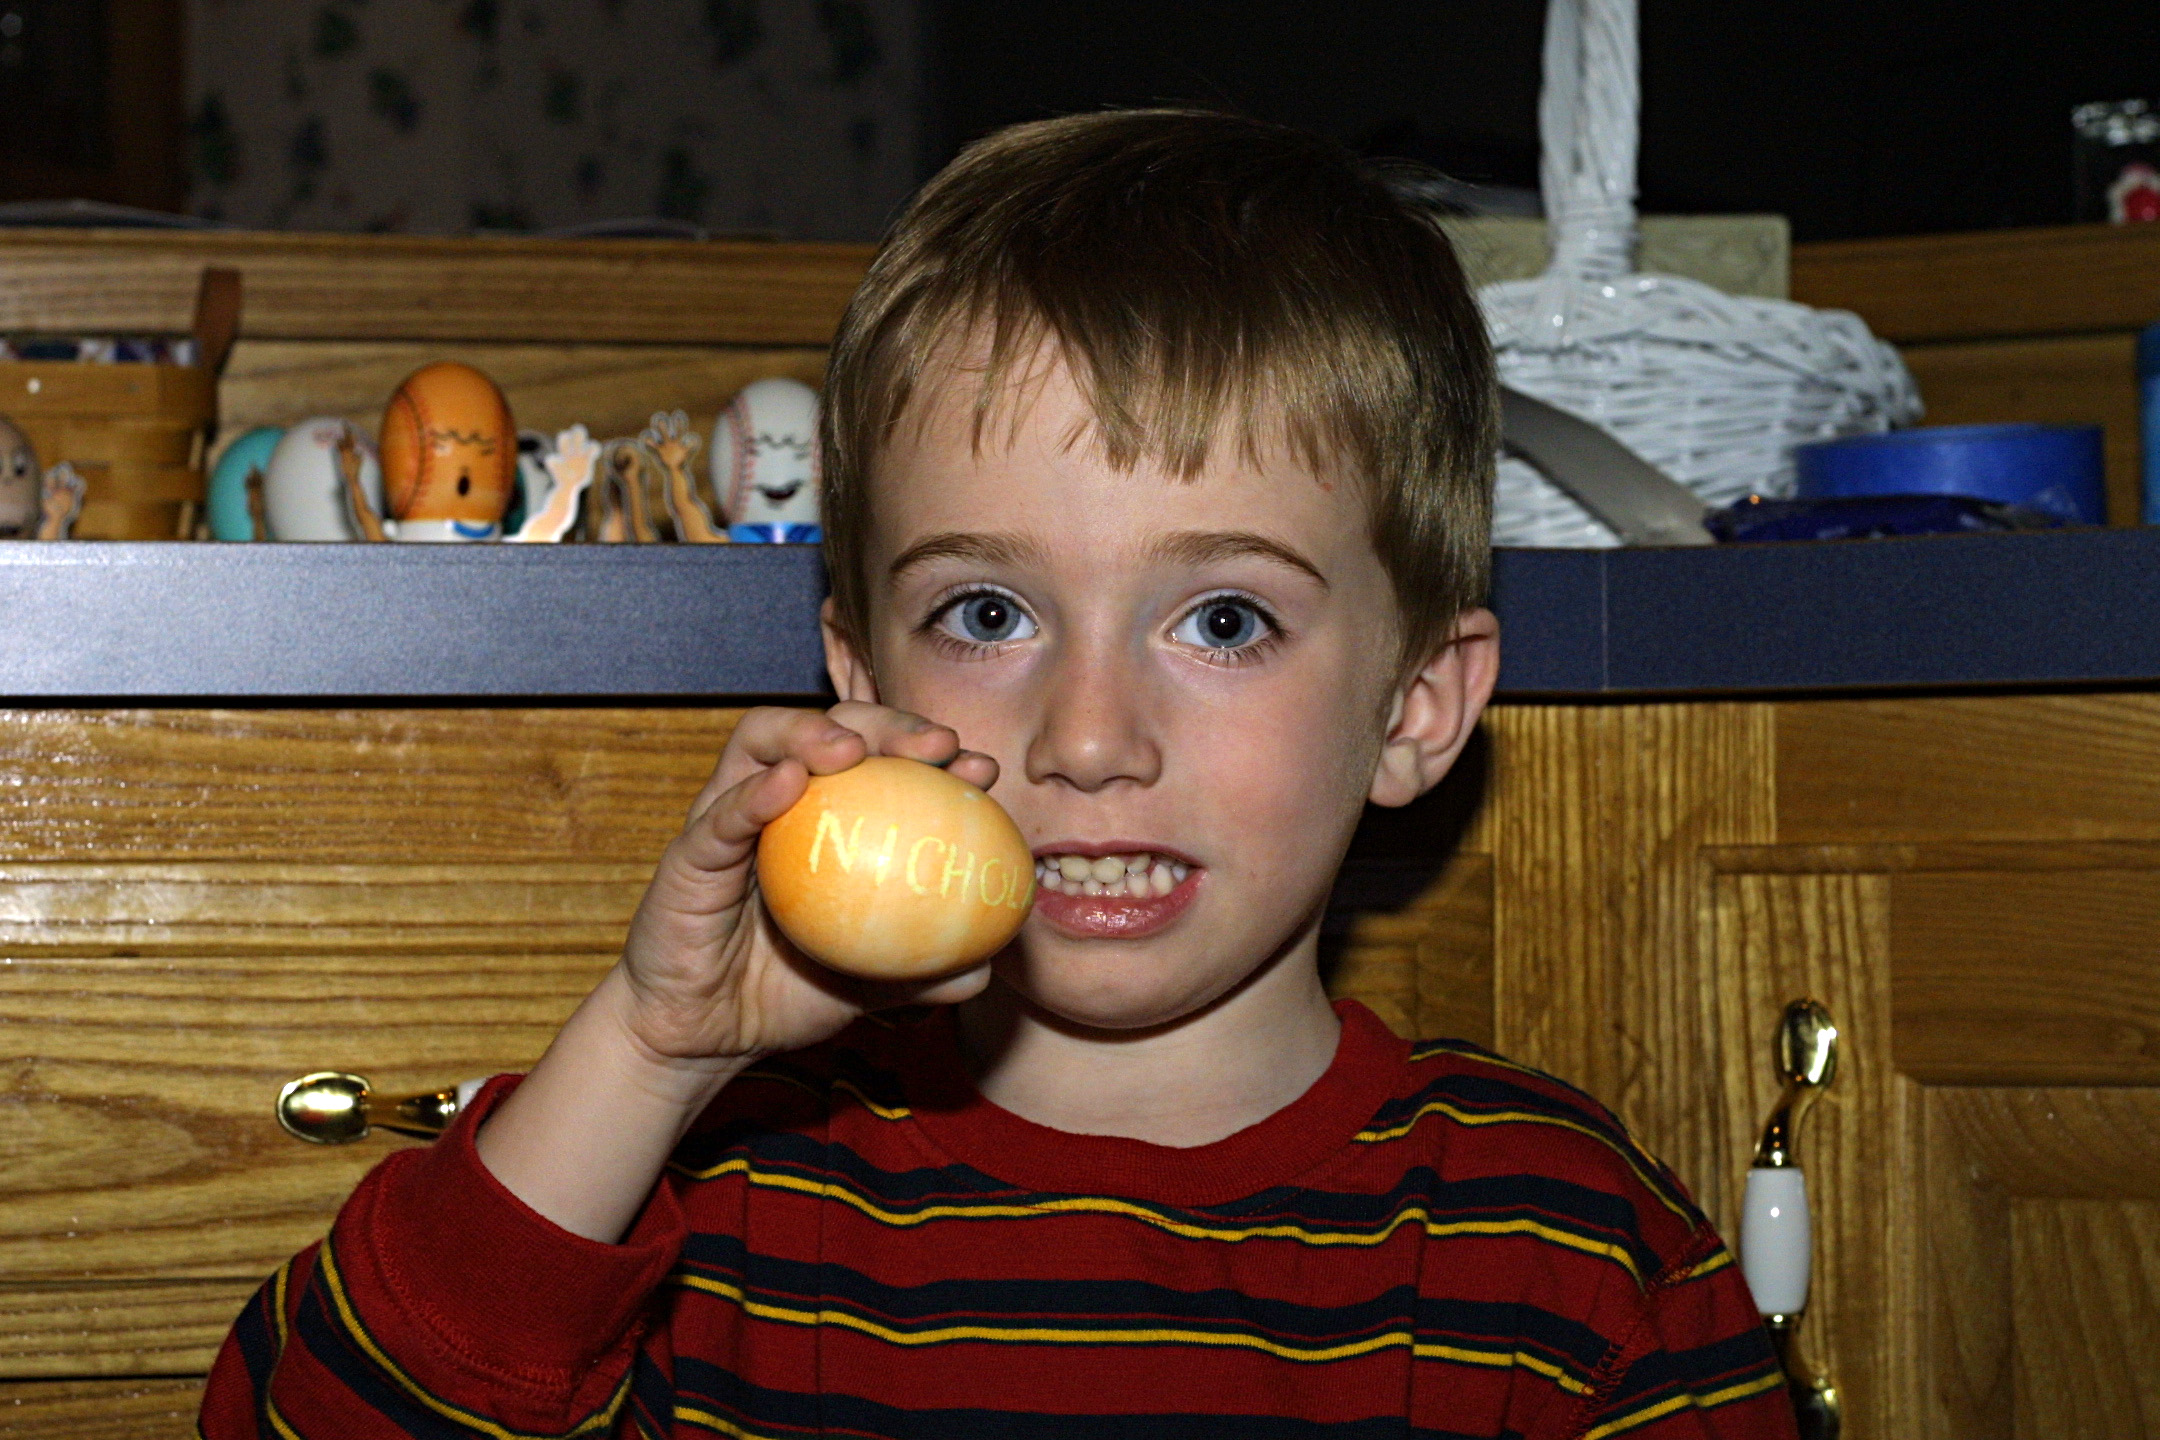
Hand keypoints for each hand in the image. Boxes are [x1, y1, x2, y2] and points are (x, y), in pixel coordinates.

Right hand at [609, 702, 1000, 1074]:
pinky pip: (718, 817)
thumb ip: (924, 972)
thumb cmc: (789, 994)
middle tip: (933, 746)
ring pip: (760, 741)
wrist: (707, 1037)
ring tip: (852, 747)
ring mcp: (729, 821)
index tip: (979, 771)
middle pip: (829, 728)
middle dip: (886, 721)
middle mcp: (780, 805)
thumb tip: (985, 968)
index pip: (882, 759)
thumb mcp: (871, 985)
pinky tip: (789, 783)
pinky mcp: (687, 855)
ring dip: (809, 729)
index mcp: (829, 822)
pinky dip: (752, 794)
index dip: (931, 751)